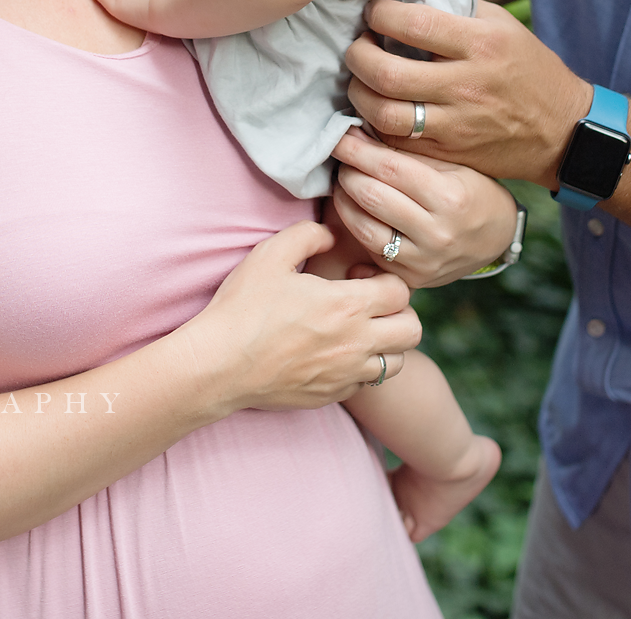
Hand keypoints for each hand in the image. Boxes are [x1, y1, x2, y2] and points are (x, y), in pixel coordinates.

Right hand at [178, 221, 420, 414]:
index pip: (401, 292)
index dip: (386, 280)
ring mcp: (345, 375)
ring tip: (357, 333)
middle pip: (412, 331)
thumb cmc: (242, 307)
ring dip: (385, 345)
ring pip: (396, 364)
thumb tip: (330, 236)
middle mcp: (355, 343)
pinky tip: (334, 355)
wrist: (218, 364)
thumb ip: (308, 234)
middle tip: (370, 306)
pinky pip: (366, 384)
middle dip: (399, 313)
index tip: (360, 277)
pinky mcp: (331, 396)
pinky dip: (361, 369)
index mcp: (347, 305)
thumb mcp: (270, 254)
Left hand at [331, 128, 523, 286]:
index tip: (340, 135)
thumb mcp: (452, 163)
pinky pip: (370, 250)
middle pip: (371, 197)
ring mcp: (424, 261)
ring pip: (363, 228)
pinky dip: (356, 225)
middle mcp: (437, 234)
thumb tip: (359, 132)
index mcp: (451, 197)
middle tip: (341, 156)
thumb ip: (407, 151)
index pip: (389, 168)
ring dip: (343, 200)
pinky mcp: (412, 278)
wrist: (497, 236)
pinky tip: (354, 207)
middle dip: (347, 171)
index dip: (357, 149)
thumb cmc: (473, 190)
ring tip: (344, 181)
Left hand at [343, 0, 589, 189]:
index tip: (373, 12)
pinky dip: (375, 126)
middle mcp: (467, 85)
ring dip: (359, 95)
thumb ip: (458, 11)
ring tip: (360, 80)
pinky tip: (373, 109)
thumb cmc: (529, 69)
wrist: (562, 130)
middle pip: (388, 73)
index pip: (414, 24)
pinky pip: (398, 143)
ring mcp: (457, 124)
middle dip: (358, 56)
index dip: (380, 14)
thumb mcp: (503, 26)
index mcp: (482, 44)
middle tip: (356, 47)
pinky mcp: (451, 153)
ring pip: (385, 115)